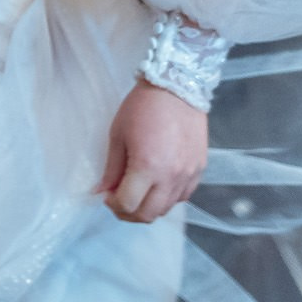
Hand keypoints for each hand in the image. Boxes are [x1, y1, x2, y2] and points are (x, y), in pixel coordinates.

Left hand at [96, 80, 207, 223]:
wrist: (177, 86)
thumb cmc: (142, 107)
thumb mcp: (118, 135)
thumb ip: (111, 169)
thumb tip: (102, 192)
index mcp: (148, 167)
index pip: (128, 205)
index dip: (113, 204)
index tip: (107, 195)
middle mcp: (171, 176)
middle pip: (148, 214)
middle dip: (128, 213)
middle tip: (118, 200)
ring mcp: (188, 175)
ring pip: (166, 209)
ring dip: (148, 207)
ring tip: (137, 192)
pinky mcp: (199, 169)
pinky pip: (182, 197)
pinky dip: (167, 198)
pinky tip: (157, 184)